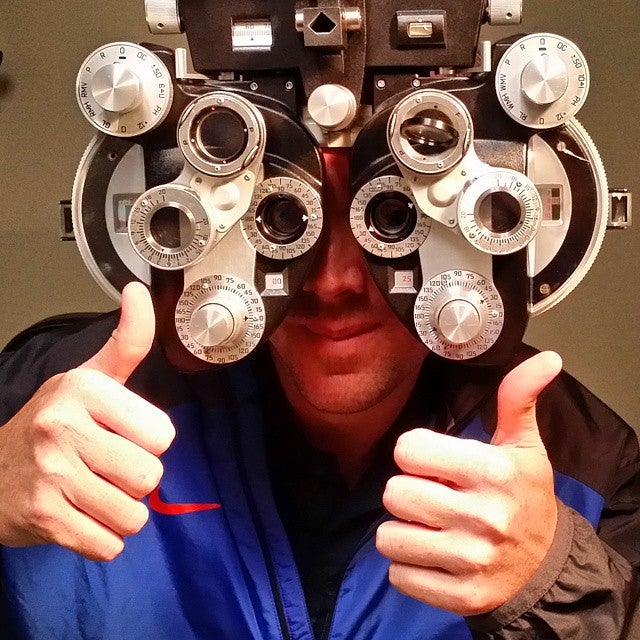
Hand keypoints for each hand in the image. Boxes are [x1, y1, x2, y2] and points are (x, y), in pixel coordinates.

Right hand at [0, 282, 174, 560]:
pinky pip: (109, 544)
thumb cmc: (53, 423)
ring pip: (134, 514)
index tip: (122, 435)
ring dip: (122, 512)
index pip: (164, 435)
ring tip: (95, 492)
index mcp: (84, 389)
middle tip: (106, 468)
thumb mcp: (90, 377)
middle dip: (136, 479)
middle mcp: (63, 427)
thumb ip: (127, 341)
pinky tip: (81, 516)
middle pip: (150, 476)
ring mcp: (50, 475)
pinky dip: (103, 538)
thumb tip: (141, 292)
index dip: (149, 441)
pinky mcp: (42, 519)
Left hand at [376, 351, 562, 615]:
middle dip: (407, 491)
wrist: (546, 566)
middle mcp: (481, 516)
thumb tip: (546, 358)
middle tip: (432, 496)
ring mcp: (470, 561)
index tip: (432, 462)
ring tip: (430, 526)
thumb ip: (518, 399)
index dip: (414, 452)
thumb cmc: (525, 497)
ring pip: (388, 536)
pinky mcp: (460, 596)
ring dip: (402, 530)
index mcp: (492, 471)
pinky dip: (408, 566)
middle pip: (393, 493)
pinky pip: (398, 575)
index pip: (407, 448)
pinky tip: (434, 555)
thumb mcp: (524, 446)